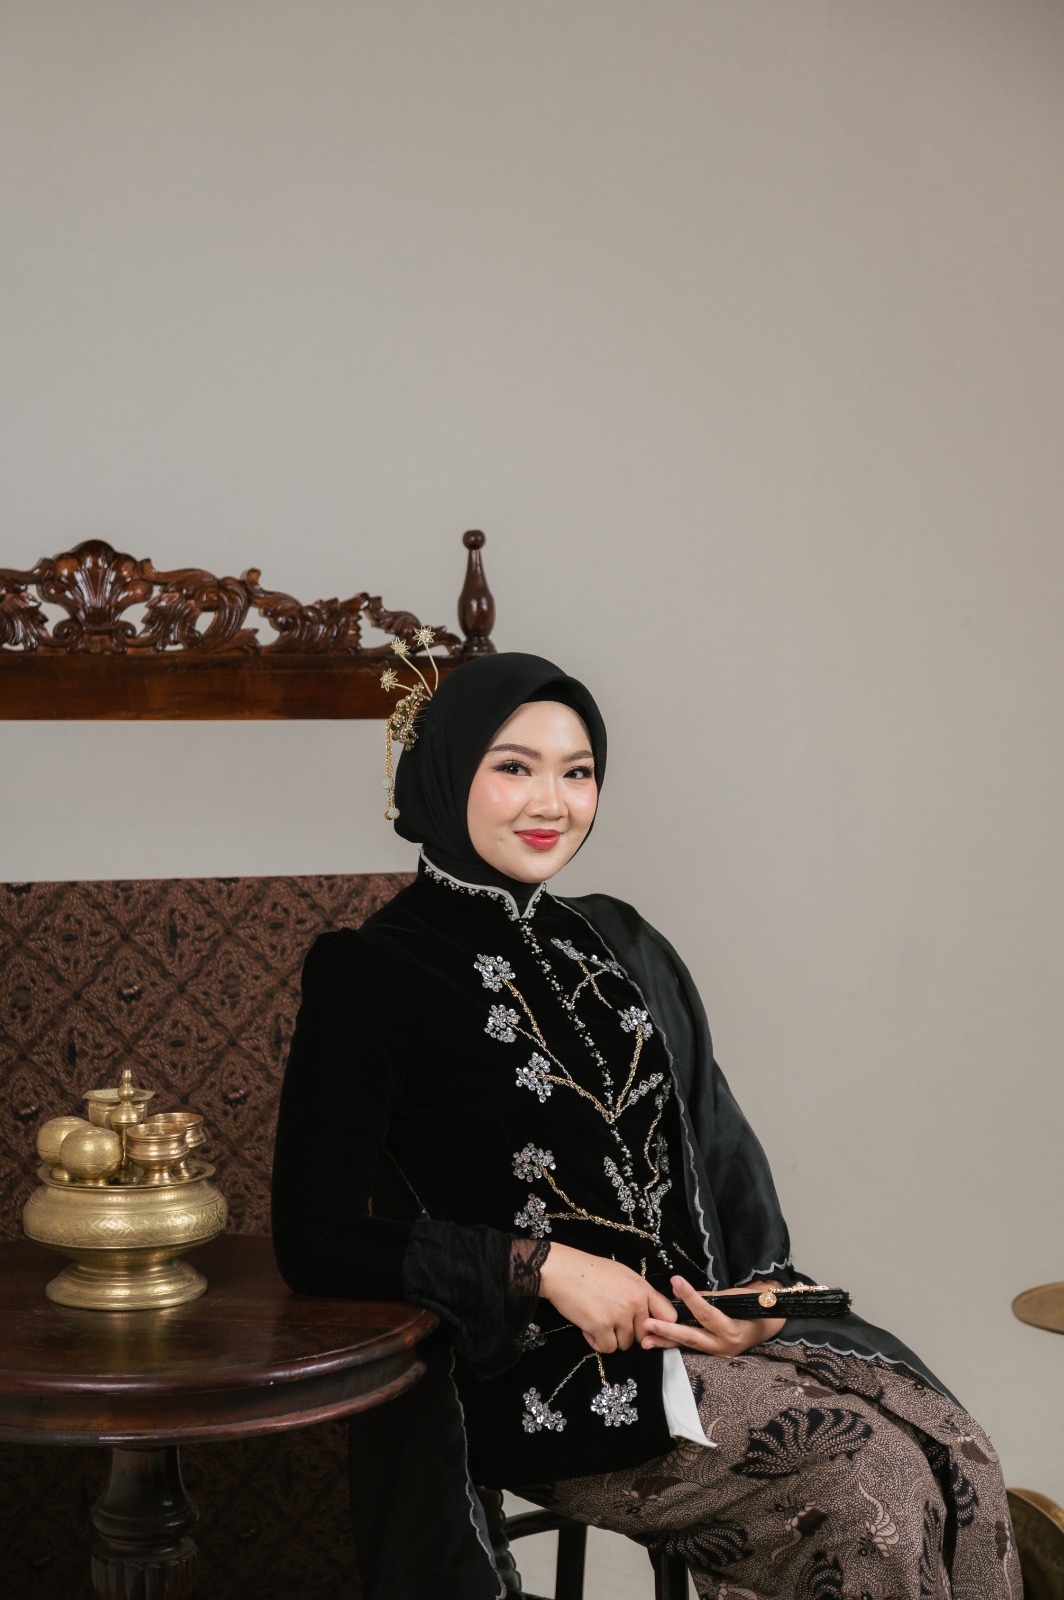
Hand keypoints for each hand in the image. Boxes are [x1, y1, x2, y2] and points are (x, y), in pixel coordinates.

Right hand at [538, 1242, 677, 1351]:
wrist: (563, 1270)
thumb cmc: (589, 1271)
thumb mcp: (622, 1275)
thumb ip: (639, 1294)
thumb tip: (651, 1315)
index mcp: (642, 1288)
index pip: (669, 1316)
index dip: (659, 1326)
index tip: (646, 1328)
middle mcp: (635, 1302)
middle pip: (643, 1336)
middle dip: (627, 1333)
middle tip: (610, 1321)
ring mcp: (619, 1315)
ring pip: (625, 1344)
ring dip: (611, 1338)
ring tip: (597, 1320)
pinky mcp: (602, 1326)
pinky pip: (607, 1348)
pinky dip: (597, 1342)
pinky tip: (588, 1327)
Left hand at [640, 1276, 785, 1356]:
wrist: (767, 1324)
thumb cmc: (752, 1305)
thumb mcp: (734, 1297)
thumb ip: (709, 1298)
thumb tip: (683, 1293)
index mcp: (732, 1330)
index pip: (707, 1312)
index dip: (690, 1296)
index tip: (675, 1280)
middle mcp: (724, 1346)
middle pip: (692, 1338)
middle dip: (668, 1331)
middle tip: (648, 1323)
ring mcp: (718, 1354)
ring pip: (688, 1347)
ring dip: (666, 1342)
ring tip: (646, 1340)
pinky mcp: (713, 1356)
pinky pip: (691, 1349)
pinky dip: (675, 1344)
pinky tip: (658, 1341)